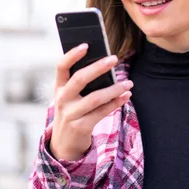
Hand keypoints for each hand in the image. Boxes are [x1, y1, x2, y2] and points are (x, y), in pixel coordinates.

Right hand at [49, 44, 132, 160]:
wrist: (64, 144)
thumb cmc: (73, 111)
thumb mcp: (71, 97)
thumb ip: (83, 83)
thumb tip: (105, 65)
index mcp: (59, 87)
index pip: (61, 67)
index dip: (72, 55)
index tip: (86, 45)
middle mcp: (62, 99)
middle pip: (79, 79)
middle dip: (98, 67)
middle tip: (114, 58)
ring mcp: (71, 114)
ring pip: (95, 98)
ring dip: (114, 89)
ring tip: (128, 83)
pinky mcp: (81, 127)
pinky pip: (102, 112)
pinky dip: (116, 103)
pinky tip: (126, 96)